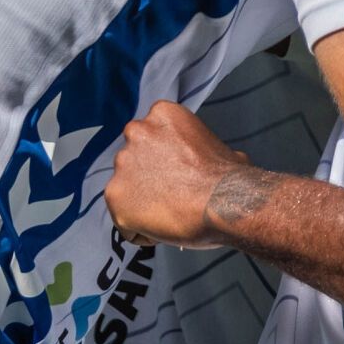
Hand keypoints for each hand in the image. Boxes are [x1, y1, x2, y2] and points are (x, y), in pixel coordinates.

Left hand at [105, 101, 249, 247]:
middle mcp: (137, 132)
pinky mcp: (115, 196)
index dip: (164, 159)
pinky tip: (163, 228)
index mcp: (162, 114)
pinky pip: (125, 220)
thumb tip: (209, 163)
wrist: (225, 202)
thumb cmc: (228, 178)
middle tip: (171, 194)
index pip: (151, 138)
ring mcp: (123, 164)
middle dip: (147, 177)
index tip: (176, 172)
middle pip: (134, 161)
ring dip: (142, 202)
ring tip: (169, 213)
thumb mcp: (218, 146)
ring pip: (127, 190)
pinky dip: (140, 229)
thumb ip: (199, 149)